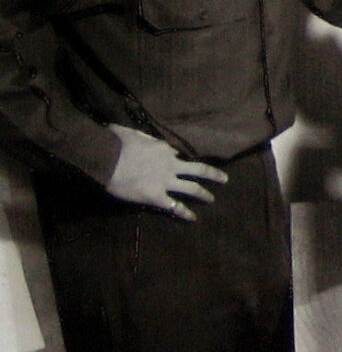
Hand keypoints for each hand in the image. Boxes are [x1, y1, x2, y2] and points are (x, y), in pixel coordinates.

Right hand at [106, 124, 227, 220]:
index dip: (178, 159)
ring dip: (203, 194)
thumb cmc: (116, 143)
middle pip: (198, 170)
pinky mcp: (156, 197)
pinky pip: (174, 206)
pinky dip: (185, 213)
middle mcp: (170, 165)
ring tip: (211, 199)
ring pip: (191, 188)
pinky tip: (193, 218)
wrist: (106, 158)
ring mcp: (165, 182)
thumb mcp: (133, 133)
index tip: (179, 163)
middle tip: (225, 179)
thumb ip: (142, 138)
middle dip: (213, 175)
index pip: (177, 154)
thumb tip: (143, 140)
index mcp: (164, 148)